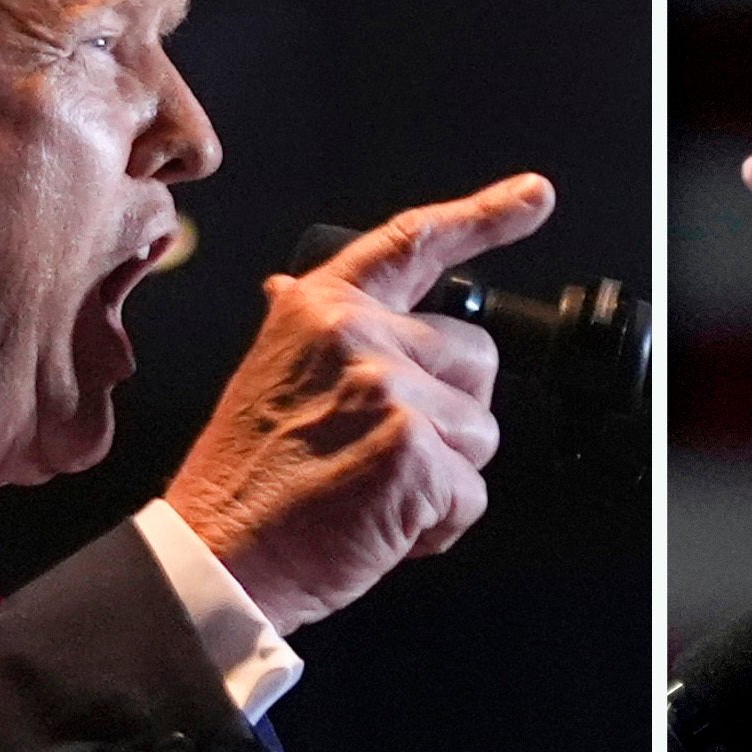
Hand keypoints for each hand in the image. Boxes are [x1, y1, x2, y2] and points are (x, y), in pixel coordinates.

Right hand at [167, 173, 552, 631]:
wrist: (217, 556)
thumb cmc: (244, 483)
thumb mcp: (267, 377)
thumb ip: (311, 336)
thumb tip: (294, 289)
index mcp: (320, 309)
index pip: (413, 243)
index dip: (483, 216)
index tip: (534, 196)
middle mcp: (358, 335)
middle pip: (477, 358)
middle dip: (452, 415)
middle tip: (383, 454)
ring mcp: (390, 390)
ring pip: (481, 431)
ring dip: (445, 475)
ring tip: (372, 492)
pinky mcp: (415, 452)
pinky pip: (473, 493)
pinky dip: (440, 525)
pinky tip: (382, 526)